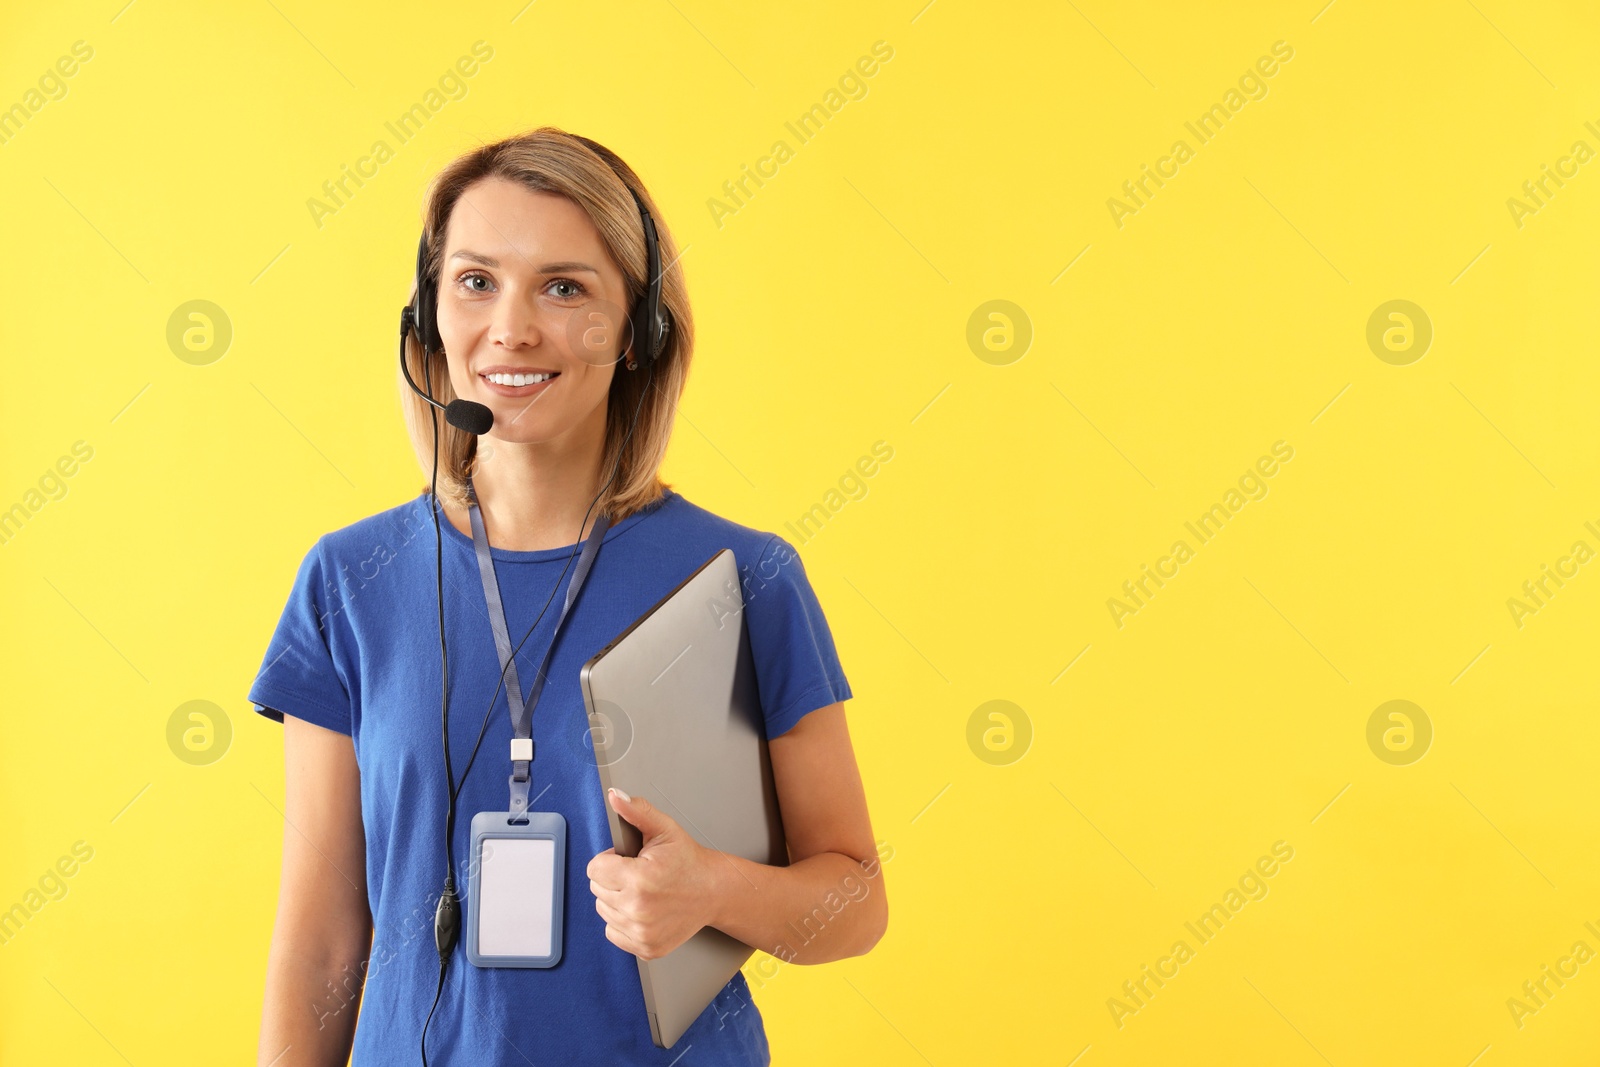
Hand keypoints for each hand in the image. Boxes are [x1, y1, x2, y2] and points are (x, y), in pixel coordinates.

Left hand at [587, 787, 718, 960]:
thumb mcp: (664, 829)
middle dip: (613, 878)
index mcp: (640, 879)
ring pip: (603, 909)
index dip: (610, 860)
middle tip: (639, 873)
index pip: (594, 869)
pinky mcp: (645, 947)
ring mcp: (642, 932)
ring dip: (617, 899)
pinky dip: (622, 920)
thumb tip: (615, 796)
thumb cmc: (688, 861)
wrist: (714, 892)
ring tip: (642, 890)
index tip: (628, 860)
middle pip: (596, 889)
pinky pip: (612, 931)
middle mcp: (638, 910)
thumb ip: (636, 811)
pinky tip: (643, 909)